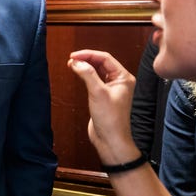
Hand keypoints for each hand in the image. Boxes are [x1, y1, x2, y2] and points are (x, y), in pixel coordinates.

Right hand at [67, 49, 136, 164]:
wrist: (111, 140)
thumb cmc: (111, 120)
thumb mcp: (98, 93)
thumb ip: (87, 75)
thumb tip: (77, 62)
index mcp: (124, 78)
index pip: (105, 58)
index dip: (88, 54)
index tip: (74, 55)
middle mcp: (119, 81)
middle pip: (101, 63)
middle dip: (86, 59)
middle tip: (72, 59)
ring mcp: (112, 89)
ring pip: (98, 71)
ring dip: (85, 66)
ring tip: (72, 64)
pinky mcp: (104, 96)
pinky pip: (95, 80)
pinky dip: (86, 75)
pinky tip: (78, 73)